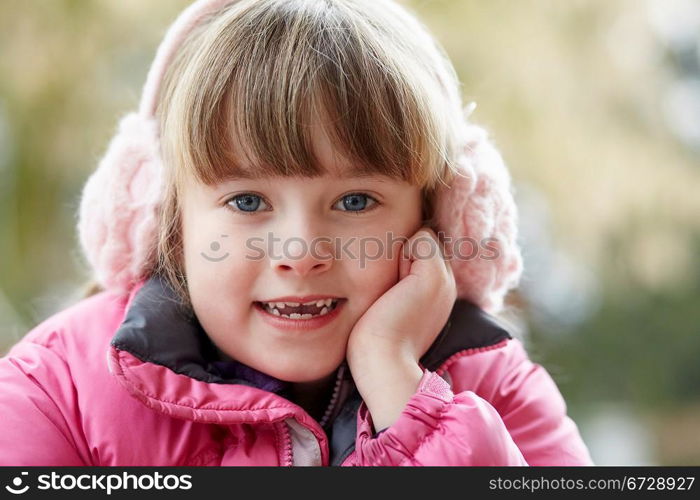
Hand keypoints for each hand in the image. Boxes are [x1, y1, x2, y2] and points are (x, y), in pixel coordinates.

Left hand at [346, 227, 456, 429]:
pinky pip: (422, 236)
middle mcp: (447, 285)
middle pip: (423, 243)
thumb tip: (393, 260)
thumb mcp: (391, 307)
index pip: (423, 253)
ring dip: (401, 255)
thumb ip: (399, 284)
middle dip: (403, 256)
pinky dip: (403, 252)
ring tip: (393, 291)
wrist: (383, 363)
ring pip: (422, 238)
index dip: (403, 262)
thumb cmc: (376, 342)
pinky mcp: (434, 275)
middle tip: (392, 294)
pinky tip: (396, 285)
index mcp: (437, 295)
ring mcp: (445, 280)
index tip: (391, 295)